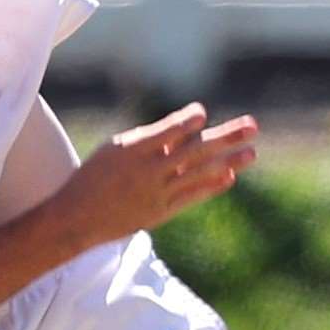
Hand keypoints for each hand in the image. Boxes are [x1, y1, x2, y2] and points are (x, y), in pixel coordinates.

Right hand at [53, 102, 261, 240]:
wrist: (77, 217)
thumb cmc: (96, 175)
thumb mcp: (116, 148)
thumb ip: (151, 139)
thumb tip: (187, 127)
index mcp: (132, 149)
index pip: (167, 131)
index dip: (186, 121)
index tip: (202, 112)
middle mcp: (147, 171)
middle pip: (194, 151)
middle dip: (225, 137)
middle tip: (253, 125)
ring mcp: (156, 193)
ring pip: (199, 174)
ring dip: (228, 161)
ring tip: (253, 151)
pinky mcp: (160, 212)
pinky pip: (191, 197)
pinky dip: (211, 186)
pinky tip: (230, 175)